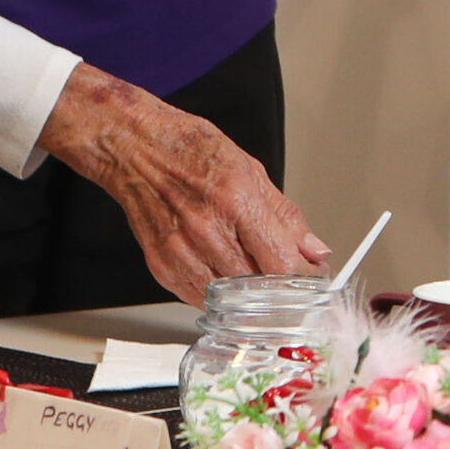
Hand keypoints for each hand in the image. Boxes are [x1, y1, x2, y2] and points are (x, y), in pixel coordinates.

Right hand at [40, 65, 329, 305]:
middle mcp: (207, 229)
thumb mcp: (250, 169)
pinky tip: (226, 273)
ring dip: (250, 296)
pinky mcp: (162, 266)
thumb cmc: (190, 150)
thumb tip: (314, 249)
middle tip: (290, 280)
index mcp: (235, 199)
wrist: (136, 148)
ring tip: (256, 274)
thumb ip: (285, 215)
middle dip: (281, 288)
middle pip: (258, 287)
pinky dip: (220, 294)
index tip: (313, 278)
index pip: (281, 262)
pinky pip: (201, 298)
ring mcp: (181, 251)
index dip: (304, 278)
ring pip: (230, 300)